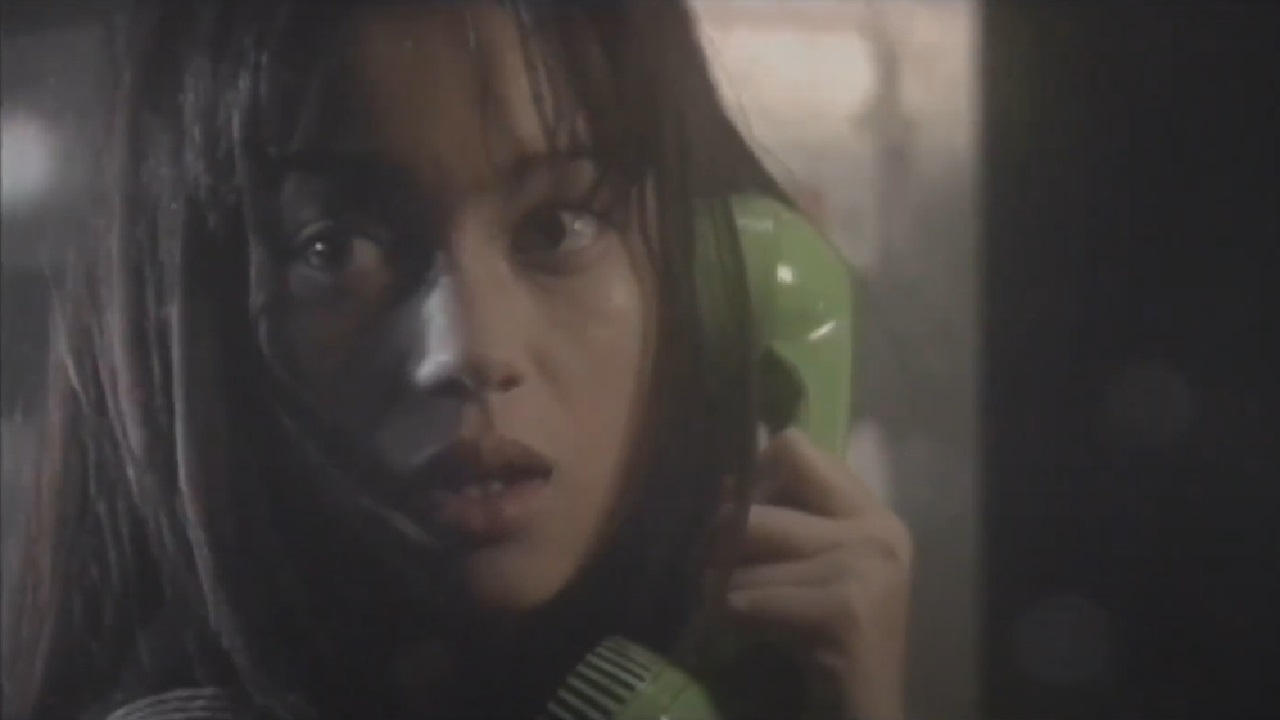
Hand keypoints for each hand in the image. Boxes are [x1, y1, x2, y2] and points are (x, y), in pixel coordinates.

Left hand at [725, 429, 912, 719]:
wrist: (860, 716)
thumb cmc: (826, 646)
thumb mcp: (808, 573)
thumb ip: (782, 524)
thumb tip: (725, 485)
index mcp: (871, 513)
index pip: (793, 448)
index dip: (752, 482)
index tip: (742, 525)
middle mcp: (878, 530)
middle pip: (757, 502)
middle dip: (719, 540)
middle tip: (708, 573)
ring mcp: (868, 566)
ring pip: (747, 548)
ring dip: (720, 584)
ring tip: (723, 607)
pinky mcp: (847, 608)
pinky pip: (753, 596)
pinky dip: (733, 616)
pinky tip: (743, 633)